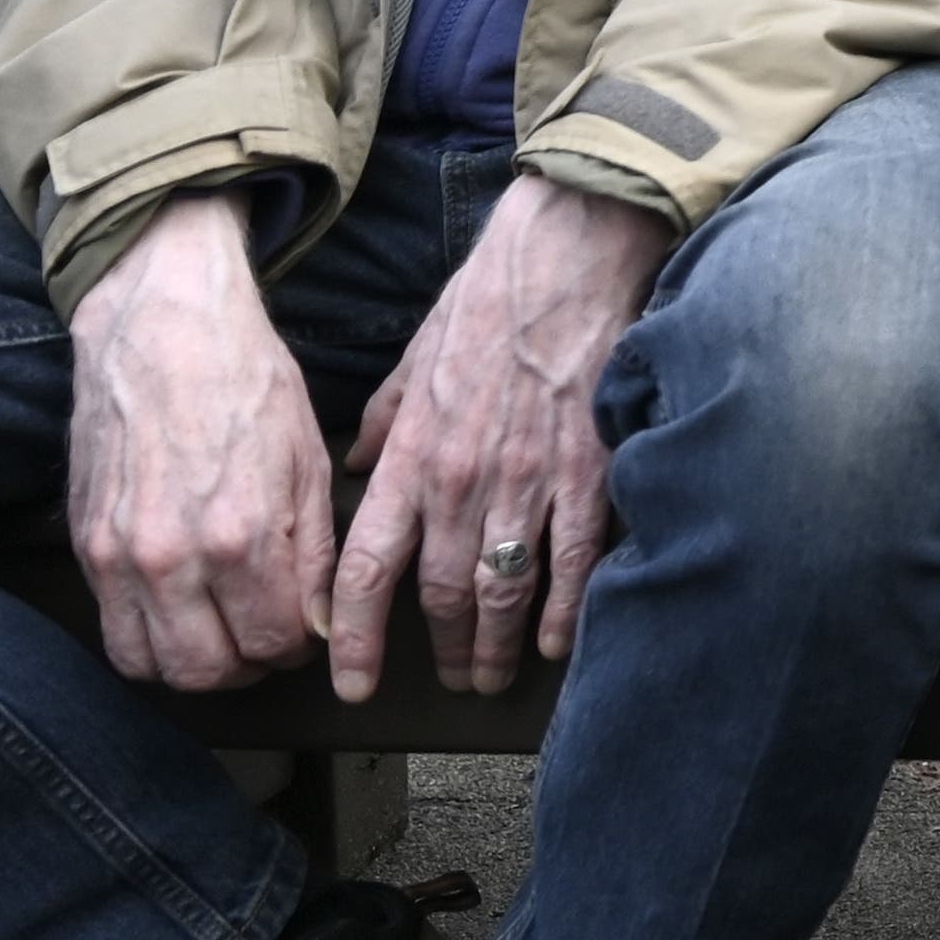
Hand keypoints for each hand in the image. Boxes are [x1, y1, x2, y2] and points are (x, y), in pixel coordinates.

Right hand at [67, 191, 334, 692]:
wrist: (164, 330)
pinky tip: (177, 619)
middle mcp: (175, 558)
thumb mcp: (307, 462)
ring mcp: (122, 557)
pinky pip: (113, 635)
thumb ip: (314, 552)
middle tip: (267, 638)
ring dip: (195, 665)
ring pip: (155, 667)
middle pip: (212, 671)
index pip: (276, 643)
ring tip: (223, 634)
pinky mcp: (86, 548)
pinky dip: (148, 645)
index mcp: (244, 534)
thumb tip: (320, 622)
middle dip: (250, 666)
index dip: (300, 645)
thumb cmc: (247, 384)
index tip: (306, 627)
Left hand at [330, 176, 667, 700]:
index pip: (365, 569)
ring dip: (495, 645)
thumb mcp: (414, 359)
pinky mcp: (587, 471)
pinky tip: (555, 640)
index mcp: (412, 456)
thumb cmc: (490, 300)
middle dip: (442, 650)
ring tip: (493, 676)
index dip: (353, 636)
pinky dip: (562, 610)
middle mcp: (462, 483)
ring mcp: (528, 482)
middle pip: (441, 596)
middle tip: (449, 681)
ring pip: (503, 591)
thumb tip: (360, 467)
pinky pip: (572, 561)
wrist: (568, 258)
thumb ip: (385, 423)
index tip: (351, 680)